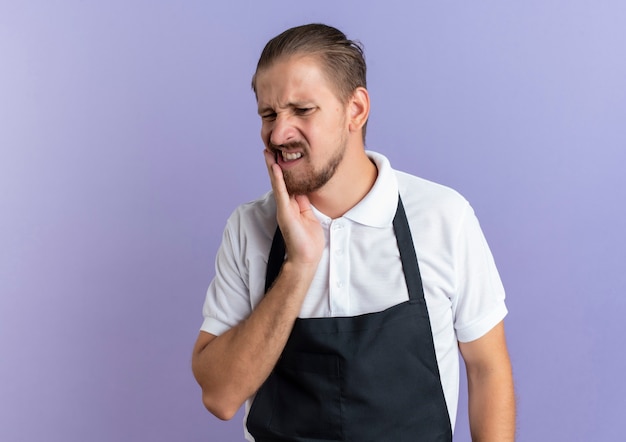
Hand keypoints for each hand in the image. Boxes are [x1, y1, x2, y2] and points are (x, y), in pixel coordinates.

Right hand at [263, 149, 323, 266]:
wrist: (306, 257)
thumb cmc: (308, 240)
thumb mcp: (309, 215)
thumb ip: (304, 202)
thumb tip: (303, 188)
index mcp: (292, 205)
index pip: (286, 183)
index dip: (283, 169)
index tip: (280, 155)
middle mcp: (285, 205)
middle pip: (278, 180)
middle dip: (273, 164)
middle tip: (269, 148)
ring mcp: (283, 208)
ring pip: (277, 183)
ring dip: (272, 167)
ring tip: (268, 152)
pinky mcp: (284, 212)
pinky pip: (281, 192)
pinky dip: (277, 179)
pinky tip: (274, 167)